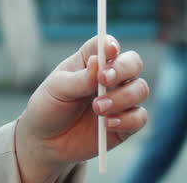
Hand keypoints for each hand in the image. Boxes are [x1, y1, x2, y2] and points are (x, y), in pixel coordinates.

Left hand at [14, 35, 147, 177]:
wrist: (46, 141)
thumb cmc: (49, 107)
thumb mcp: (57, 89)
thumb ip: (79, 78)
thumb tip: (97, 62)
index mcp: (91, 61)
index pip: (107, 44)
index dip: (111, 45)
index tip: (108, 51)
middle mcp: (110, 77)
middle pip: (133, 62)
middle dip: (123, 69)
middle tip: (103, 80)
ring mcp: (120, 99)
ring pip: (140, 89)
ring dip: (122, 97)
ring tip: (97, 108)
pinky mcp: (126, 123)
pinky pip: (139, 117)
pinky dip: (127, 120)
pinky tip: (107, 124)